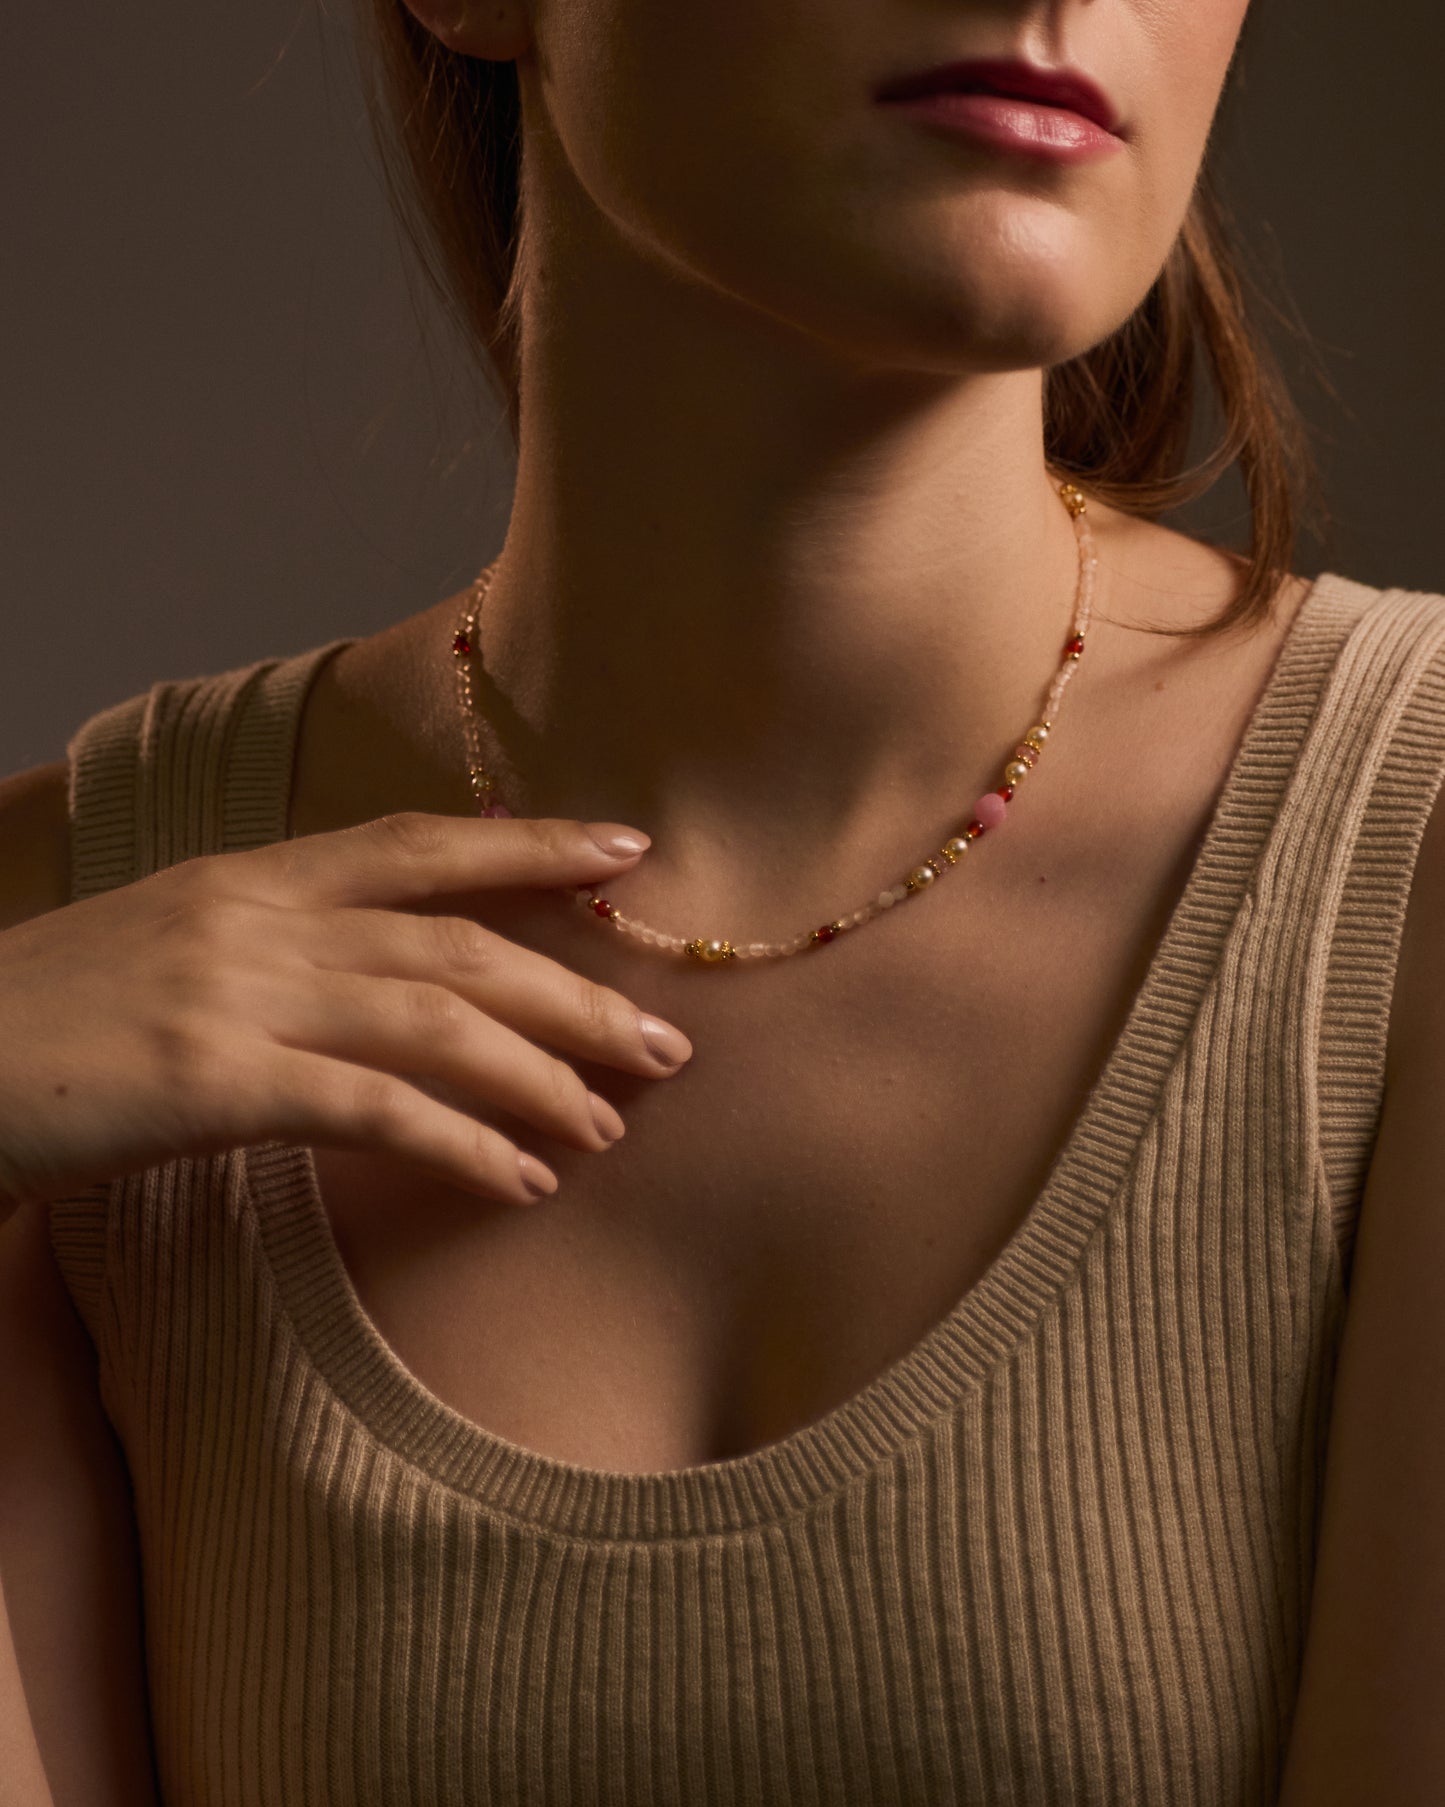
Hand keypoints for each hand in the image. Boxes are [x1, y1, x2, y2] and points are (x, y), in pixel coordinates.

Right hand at [0, 813, 692, 1215]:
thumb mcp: (164, 953)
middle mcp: (256, 918)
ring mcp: (234, 992)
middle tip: (666, 1043)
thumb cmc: (43, 1024)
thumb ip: (272, 954)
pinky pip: (376, 1110)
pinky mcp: (211, 1078)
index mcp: (246, 878)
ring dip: (541, 1078)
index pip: (419, 844)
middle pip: (457, 944)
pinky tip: (519, 1181)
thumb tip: (382, 993)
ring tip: (610, 1130)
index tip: (627, 851)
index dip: (532, 844)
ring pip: (436, 1021)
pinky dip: (464, 1145)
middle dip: (575, 993)